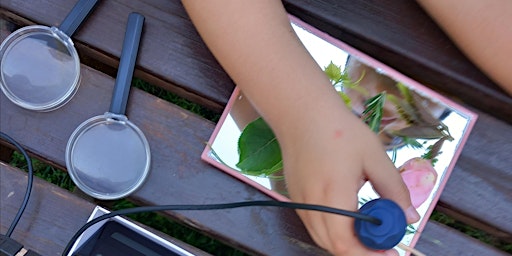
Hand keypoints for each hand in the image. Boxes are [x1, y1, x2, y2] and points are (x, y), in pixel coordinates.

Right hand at [280, 109, 419, 255]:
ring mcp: (301, 203)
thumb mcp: (374, 155)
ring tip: (370, 231)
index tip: (391, 252)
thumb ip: (394, 189)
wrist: (302, 113)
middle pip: (334, 247)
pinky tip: (350, 218)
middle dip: (361, 252)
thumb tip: (410, 216)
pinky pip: (315, 226)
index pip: (346, 243)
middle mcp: (313, 204)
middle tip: (384, 243)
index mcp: (334, 194)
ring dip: (347, 243)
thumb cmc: (339, 130)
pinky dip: (334, 231)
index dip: (369, 255)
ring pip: (322, 239)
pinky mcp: (296, 198)